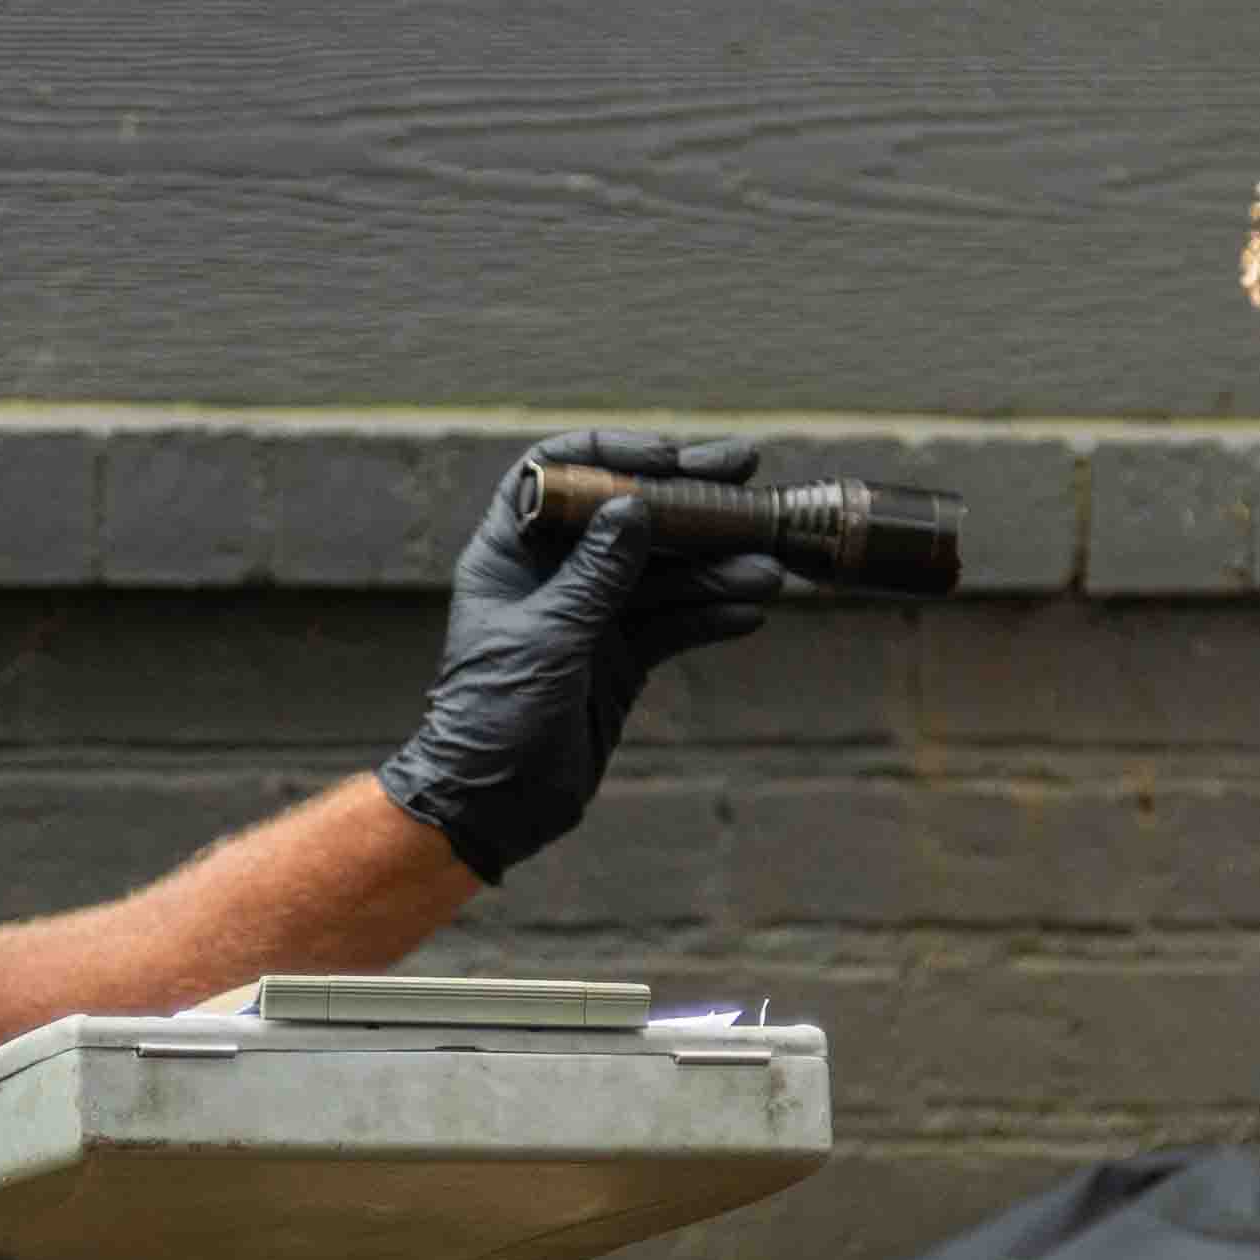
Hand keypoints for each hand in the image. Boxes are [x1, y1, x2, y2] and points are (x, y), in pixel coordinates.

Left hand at [372, 430, 794, 880]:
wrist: (493, 805)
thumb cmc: (493, 716)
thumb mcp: (548, 636)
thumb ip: (595, 573)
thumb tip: (634, 505)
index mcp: (511, 552)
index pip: (558, 471)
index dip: (612, 453)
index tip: (668, 456)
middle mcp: (554, 574)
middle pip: (625, 513)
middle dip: (685, 497)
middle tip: (745, 473)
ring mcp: (591, 616)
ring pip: (661, 573)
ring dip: (714, 566)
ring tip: (766, 568)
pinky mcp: (621, 659)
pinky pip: (673, 625)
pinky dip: (710, 616)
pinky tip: (749, 611)